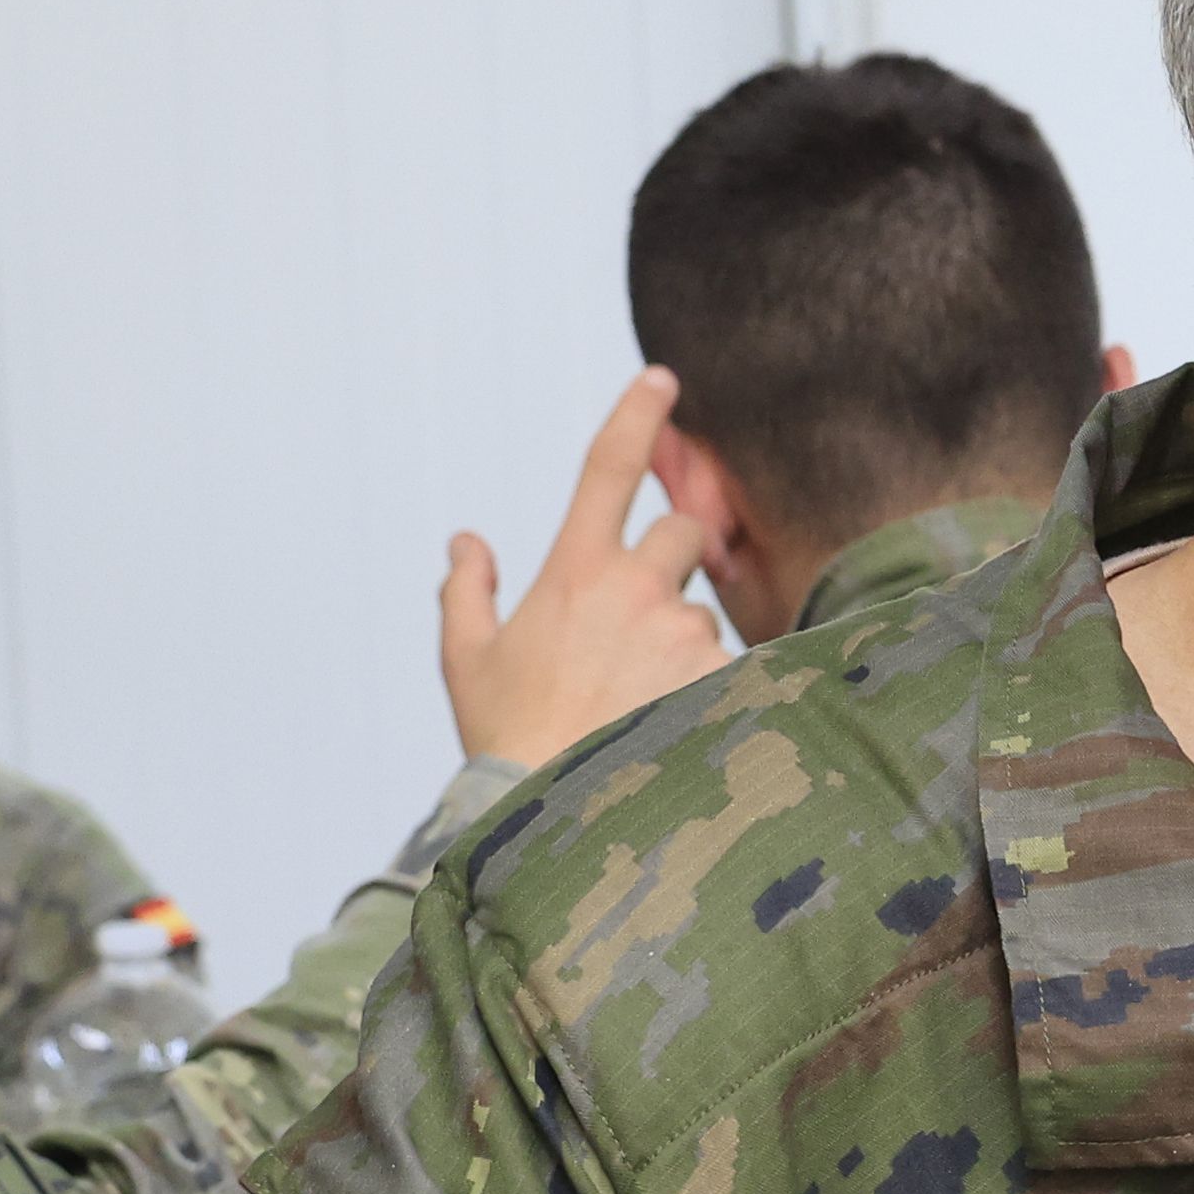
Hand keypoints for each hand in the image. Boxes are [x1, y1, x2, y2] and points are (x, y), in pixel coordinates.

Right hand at [440, 368, 733, 769]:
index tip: (665, 379)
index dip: (638, 414)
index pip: (608, 467)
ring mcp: (683, 633)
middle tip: (637, 625)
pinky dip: (706, 691)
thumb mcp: (466, 659)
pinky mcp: (722, 678)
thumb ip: (466, 590)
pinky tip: (671, 729)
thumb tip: (465, 540)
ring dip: (681, 642)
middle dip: (674, 559)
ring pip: (704, 612)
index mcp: (573, 571)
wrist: (554, 815)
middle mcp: (635, 589)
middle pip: (685, 533)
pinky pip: (728, 667)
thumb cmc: (505, 738)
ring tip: (637, 704)